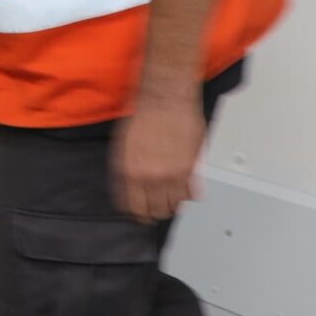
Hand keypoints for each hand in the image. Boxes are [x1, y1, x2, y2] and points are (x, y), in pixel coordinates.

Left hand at [113, 94, 205, 221]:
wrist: (164, 99)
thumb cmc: (143, 115)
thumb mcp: (123, 146)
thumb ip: (127, 170)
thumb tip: (130, 188)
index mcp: (131, 172)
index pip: (135, 207)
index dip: (138, 214)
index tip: (141, 216)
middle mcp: (152, 176)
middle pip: (156, 210)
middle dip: (156, 213)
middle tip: (157, 211)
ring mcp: (173, 174)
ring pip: (175, 206)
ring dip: (173, 206)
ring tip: (172, 203)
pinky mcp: (191, 168)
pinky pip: (192, 193)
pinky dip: (190, 196)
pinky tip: (187, 193)